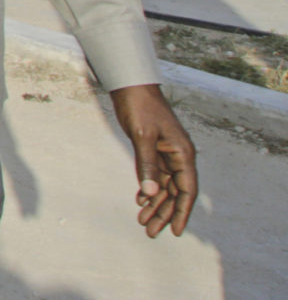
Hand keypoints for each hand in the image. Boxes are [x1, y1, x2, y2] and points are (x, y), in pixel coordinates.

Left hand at [110, 84, 196, 237]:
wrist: (131, 86)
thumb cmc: (140, 107)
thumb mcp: (142, 137)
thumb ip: (147, 165)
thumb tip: (151, 194)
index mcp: (183, 154)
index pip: (186, 191)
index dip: (182, 212)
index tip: (177, 232)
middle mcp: (179, 157)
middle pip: (175, 192)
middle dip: (164, 213)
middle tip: (150, 232)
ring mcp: (167, 154)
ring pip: (164, 186)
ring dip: (155, 204)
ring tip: (142, 222)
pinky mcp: (155, 150)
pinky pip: (155, 176)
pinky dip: (148, 189)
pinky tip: (140, 201)